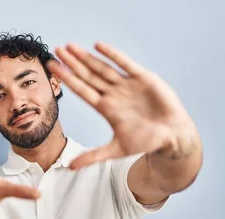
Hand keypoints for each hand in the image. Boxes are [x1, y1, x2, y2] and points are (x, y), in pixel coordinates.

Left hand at [49, 42, 194, 168]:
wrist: (171, 136)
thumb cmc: (145, 142)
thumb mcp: (115, 151)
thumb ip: (92, 156)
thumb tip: (69, 167)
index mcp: (105, 107)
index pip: (81, 90)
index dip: (67, 79)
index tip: (53, 69)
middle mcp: (113, 93)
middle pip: (87, 75)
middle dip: (72, 63)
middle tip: (56, 50)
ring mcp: (127, 85)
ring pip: (102, 68)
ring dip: (86, 57)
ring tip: (70, 47)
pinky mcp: (143, 78)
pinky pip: (125, 64)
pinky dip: (113, 55)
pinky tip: (98, 46)